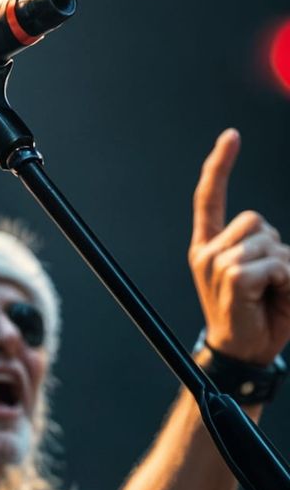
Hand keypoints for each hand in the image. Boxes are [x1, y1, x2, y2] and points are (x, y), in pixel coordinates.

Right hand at [190, 130, 289, 365]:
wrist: (246, 353)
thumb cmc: (262, 315)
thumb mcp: (267, 274)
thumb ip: (269, 250)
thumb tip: (279, 245)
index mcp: (212, 246)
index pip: (209, 199)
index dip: (220, 166)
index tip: (231, 136)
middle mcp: (207, 251)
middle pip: (255, 220)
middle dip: (276, 248)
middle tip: (273, 283)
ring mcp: (214, 265)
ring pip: (266, 241)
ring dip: (282, 266)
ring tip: (273, 293)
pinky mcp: (228, 278)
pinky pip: (269, 263)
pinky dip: (282, 279)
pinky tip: (271, 297)